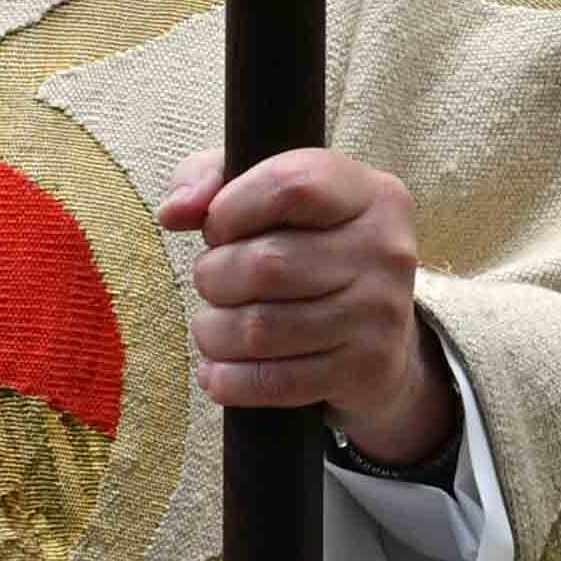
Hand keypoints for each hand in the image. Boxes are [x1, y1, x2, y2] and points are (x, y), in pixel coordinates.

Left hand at [158, 147, 450, 467]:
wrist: (382, 337)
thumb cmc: (311, 251)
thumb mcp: (273, 196)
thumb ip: (213, 179)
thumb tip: (175, 213)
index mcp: (370, 194)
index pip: (290, 186)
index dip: (231, 208)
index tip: (218, 228)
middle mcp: (386, 250)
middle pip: (266, 264)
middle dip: (213, 278)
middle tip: (212, 284)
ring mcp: (381, 313)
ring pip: (261, 329)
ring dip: (214, 332)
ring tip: (213, 327)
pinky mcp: (367, 369)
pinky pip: (275, 381)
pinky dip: (229, 381)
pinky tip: (217, 372)